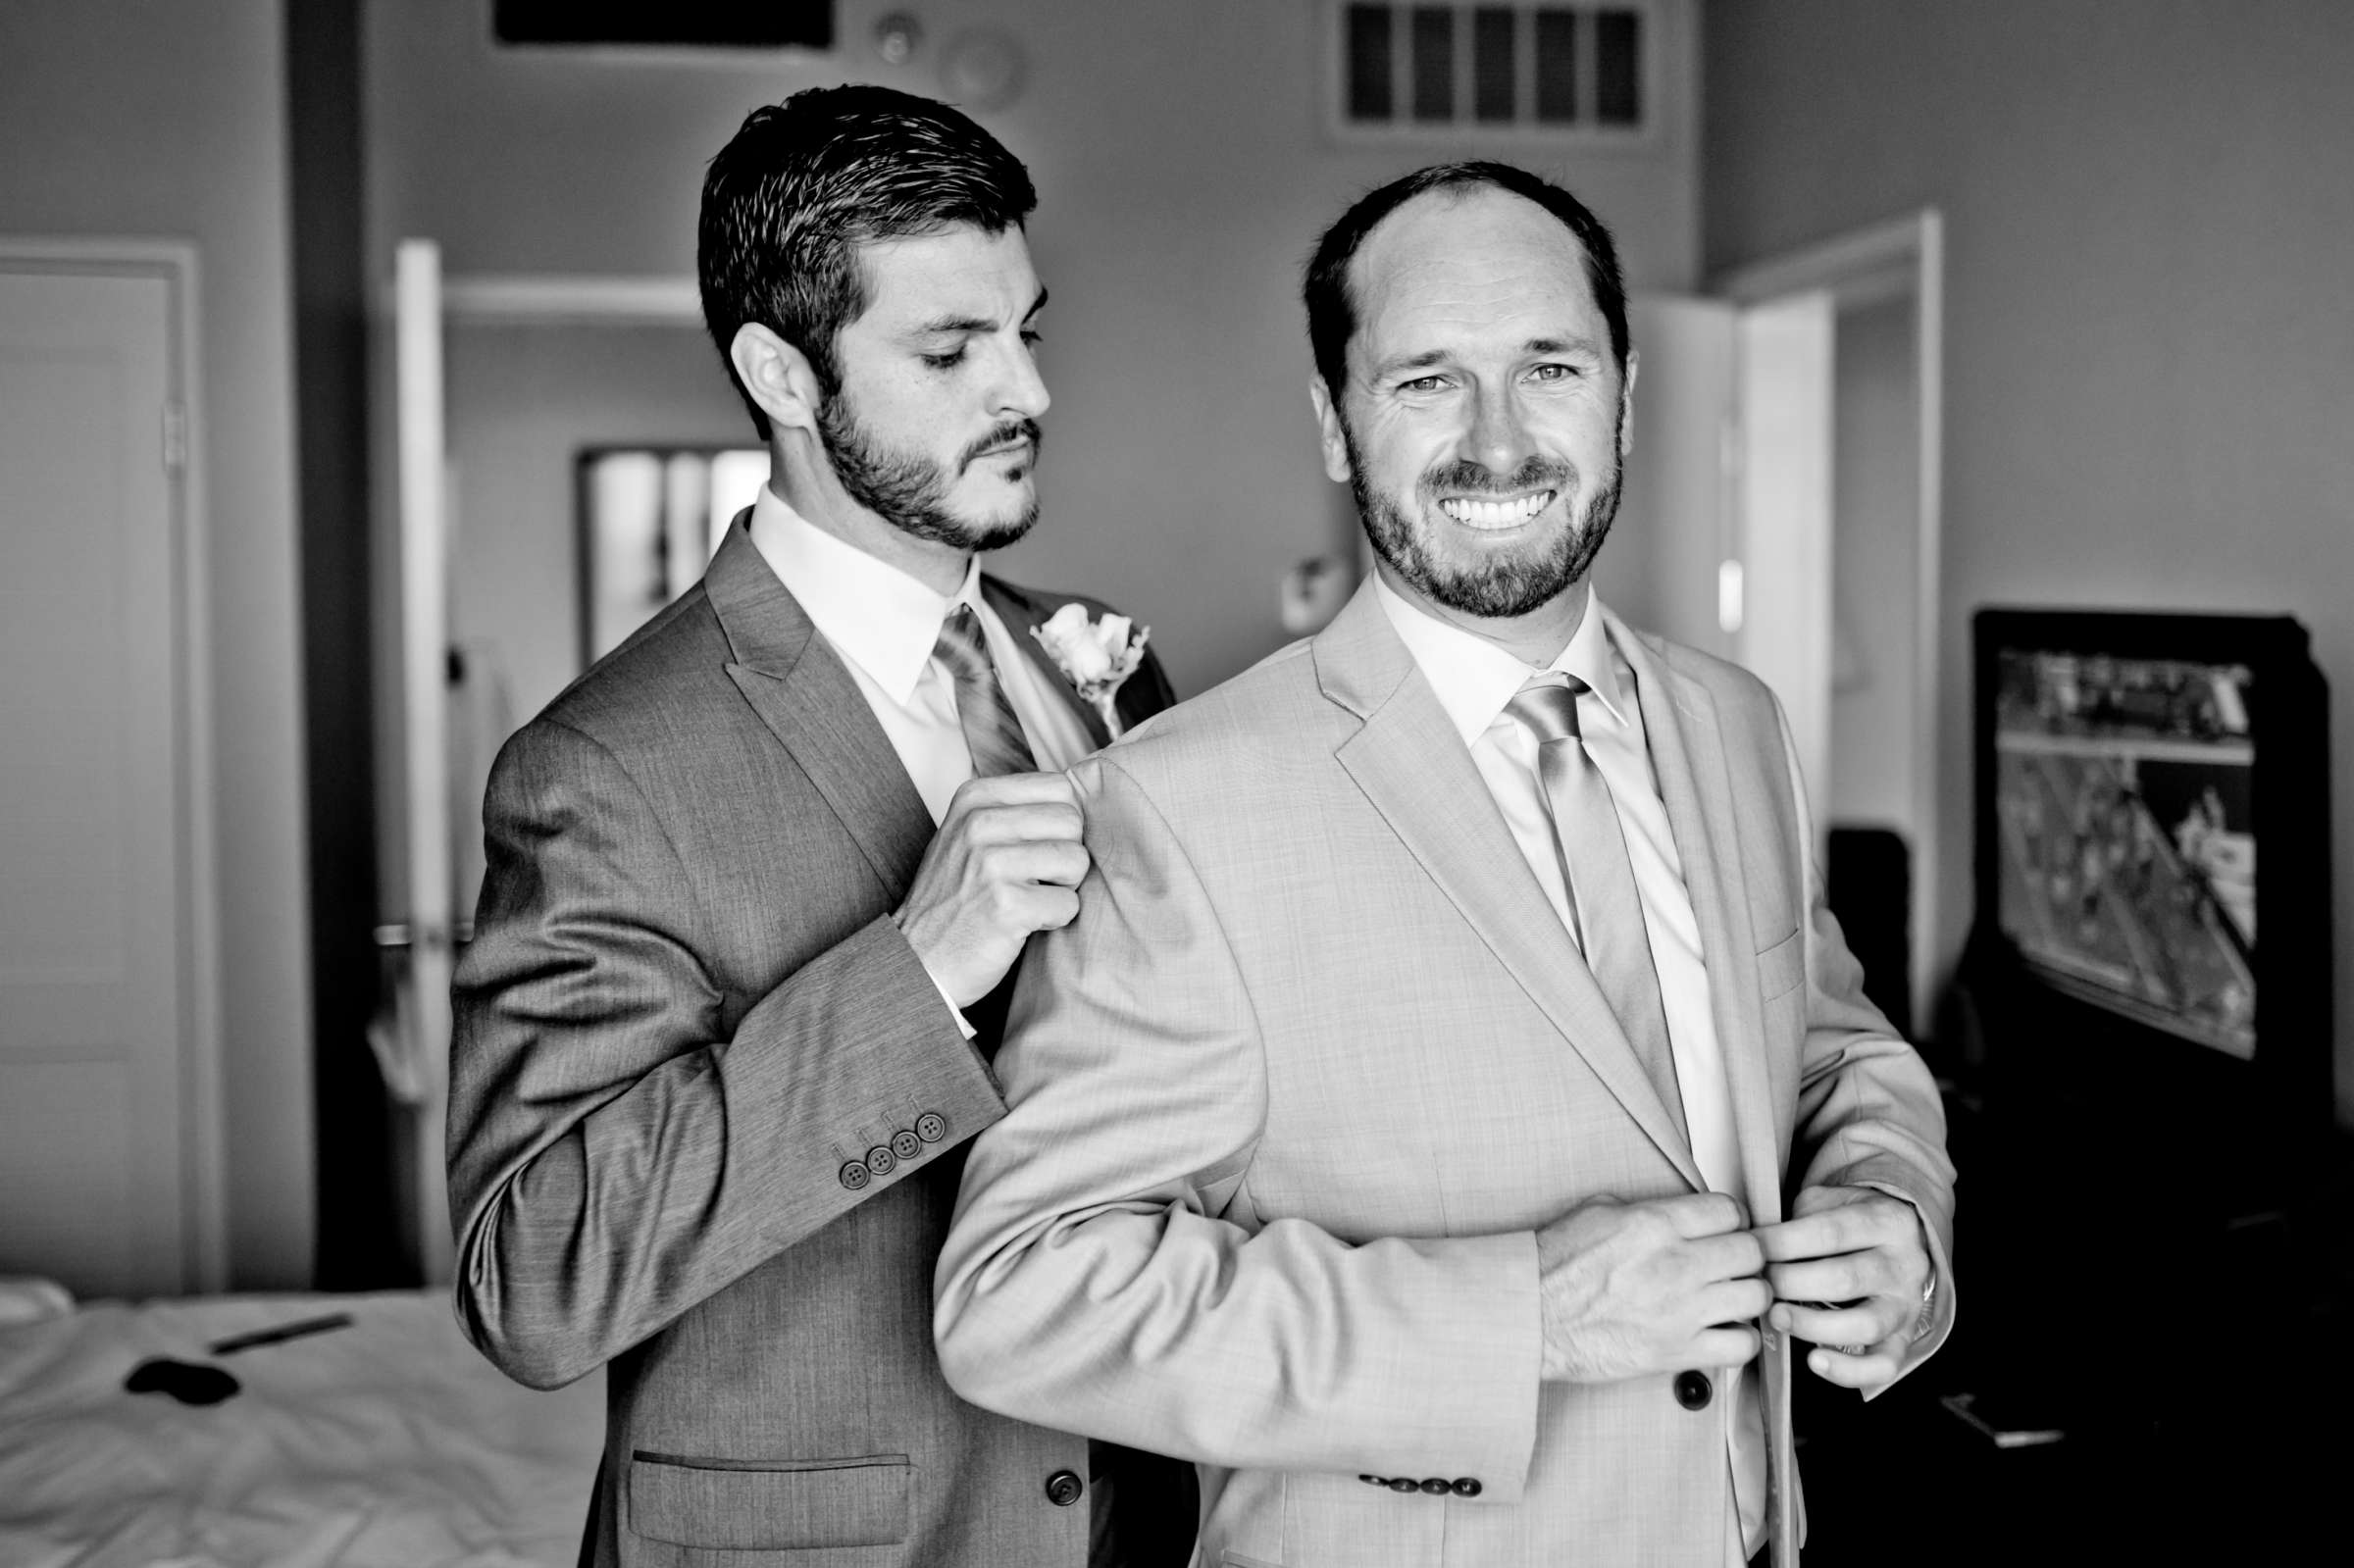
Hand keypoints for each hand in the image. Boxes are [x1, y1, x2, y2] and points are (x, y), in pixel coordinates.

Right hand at [894, 772, 1087, 1007]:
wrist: (917, 958)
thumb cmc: (955, 897)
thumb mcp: (969, 833)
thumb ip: (1016, 809)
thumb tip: (1083, 797)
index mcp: (975, 798)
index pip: (1060, 788)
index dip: (1060, 824)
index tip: (1034, 848)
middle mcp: (979, 823)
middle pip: (1072, 821)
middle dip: (1066, 855)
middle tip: (1034, 879)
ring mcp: (991, 864)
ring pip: (1077, 860)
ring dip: (1063, 888)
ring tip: (1028, 899)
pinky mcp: (1006, 906)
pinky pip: (1069, 904)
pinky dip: (1054, 919)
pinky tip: (1022, 923)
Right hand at [1535, 1192, 1769, 1383]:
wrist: (1531, 1317)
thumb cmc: (1555, 1266)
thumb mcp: (1597, 1212)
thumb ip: (1647, 1210)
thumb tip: (1676, 1212)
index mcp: (1655, 1224)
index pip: (1729, 1211)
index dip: (1731, 1219)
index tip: (1725, 1230)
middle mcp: (1675, 1264)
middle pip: (1752, 1251)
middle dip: (1747, 1255)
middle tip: (1733, 1263)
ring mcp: (1681, 1311)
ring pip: (1756, 1296)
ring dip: (1748, 1295)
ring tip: (1732, 1297)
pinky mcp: (1678, 1351)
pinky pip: (1741, 1346)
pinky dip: (1740, 1340)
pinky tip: (1723, 1332)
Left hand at [1753, 1184, 1932, 1389]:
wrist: (1903, 1236)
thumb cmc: (1849, 1222)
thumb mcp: (1829, 1201)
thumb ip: (1798, 1217)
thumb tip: (1753, 1242)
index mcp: (1885, 1221)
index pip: (1830, 1232)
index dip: (1784, 1242)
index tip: (1750, 1248)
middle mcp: (1902, 1264)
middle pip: (1846, 1279)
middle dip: (1791, 1283)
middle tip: (1758, 1284)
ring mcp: (1906, 1305)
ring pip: (1866, 1325)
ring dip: (1812, 1325)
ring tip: (1776, 1317)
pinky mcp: (1904, 1338)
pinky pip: (1884, 1365)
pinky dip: (1849, 1371)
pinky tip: (1814, 1361)